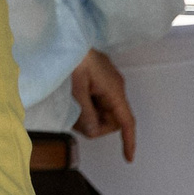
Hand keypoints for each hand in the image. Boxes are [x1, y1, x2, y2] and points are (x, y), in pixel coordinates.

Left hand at [70, 49, 137, 163]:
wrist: (65, 36)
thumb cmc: (71, 58)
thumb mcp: (75, 88)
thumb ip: (85, 112)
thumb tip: (94, 132)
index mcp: (114, 90)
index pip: (126, 121)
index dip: (128, 141)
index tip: (128, 158)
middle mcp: (114, 88)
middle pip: (112, 119)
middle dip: (96, 124)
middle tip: (73, 118)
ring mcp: (106, 84)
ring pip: (102, 112)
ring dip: (87, 115)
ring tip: (69, 104)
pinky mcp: (97, 80)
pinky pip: (95, 101)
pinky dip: (85, 106)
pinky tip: (71, 99)